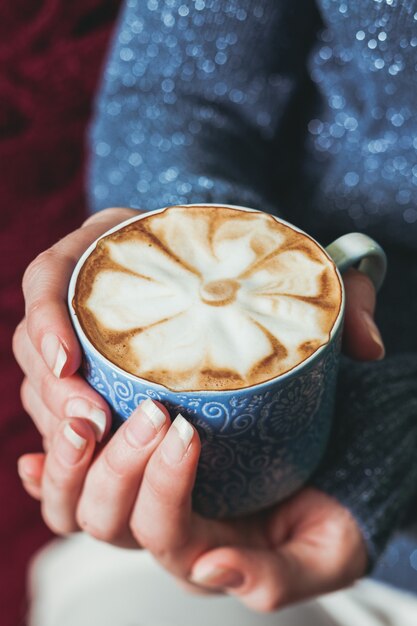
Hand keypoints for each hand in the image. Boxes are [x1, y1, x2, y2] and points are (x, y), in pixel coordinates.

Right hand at [13, 204, 383, 452]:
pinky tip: (76, 462)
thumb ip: (337, 297)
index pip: (48, 278)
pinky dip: (60, 436)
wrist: (229, 270)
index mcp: (110, 250)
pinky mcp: (91, 375)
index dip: (46, 319)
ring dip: (55, 421)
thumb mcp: (289, 265)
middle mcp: (85, 293)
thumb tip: (368, 349)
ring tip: (91, 448)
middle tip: (90, 425)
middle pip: (37, 341)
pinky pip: (55, 406)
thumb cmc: (249, 263)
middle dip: (53, 389)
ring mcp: (82, 336)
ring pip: (40, 382)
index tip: (73, 362)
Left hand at [17, 402, 366, 611]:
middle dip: (120, 466)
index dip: (165, 485)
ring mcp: (139, 504)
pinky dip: (47, 472)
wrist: (326, 481)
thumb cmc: (327, 518)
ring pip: (78, 504)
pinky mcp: (132, 473)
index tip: (188, 428)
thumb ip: (275, 577)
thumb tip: (209, 571)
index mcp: (202, 554)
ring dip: (73, 462)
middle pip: (108, 519)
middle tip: (151, 410)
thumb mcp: (324, 554)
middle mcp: (160, 533)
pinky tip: (33, 454)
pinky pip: (70, 487)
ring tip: (84, 418)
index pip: (164, 531)